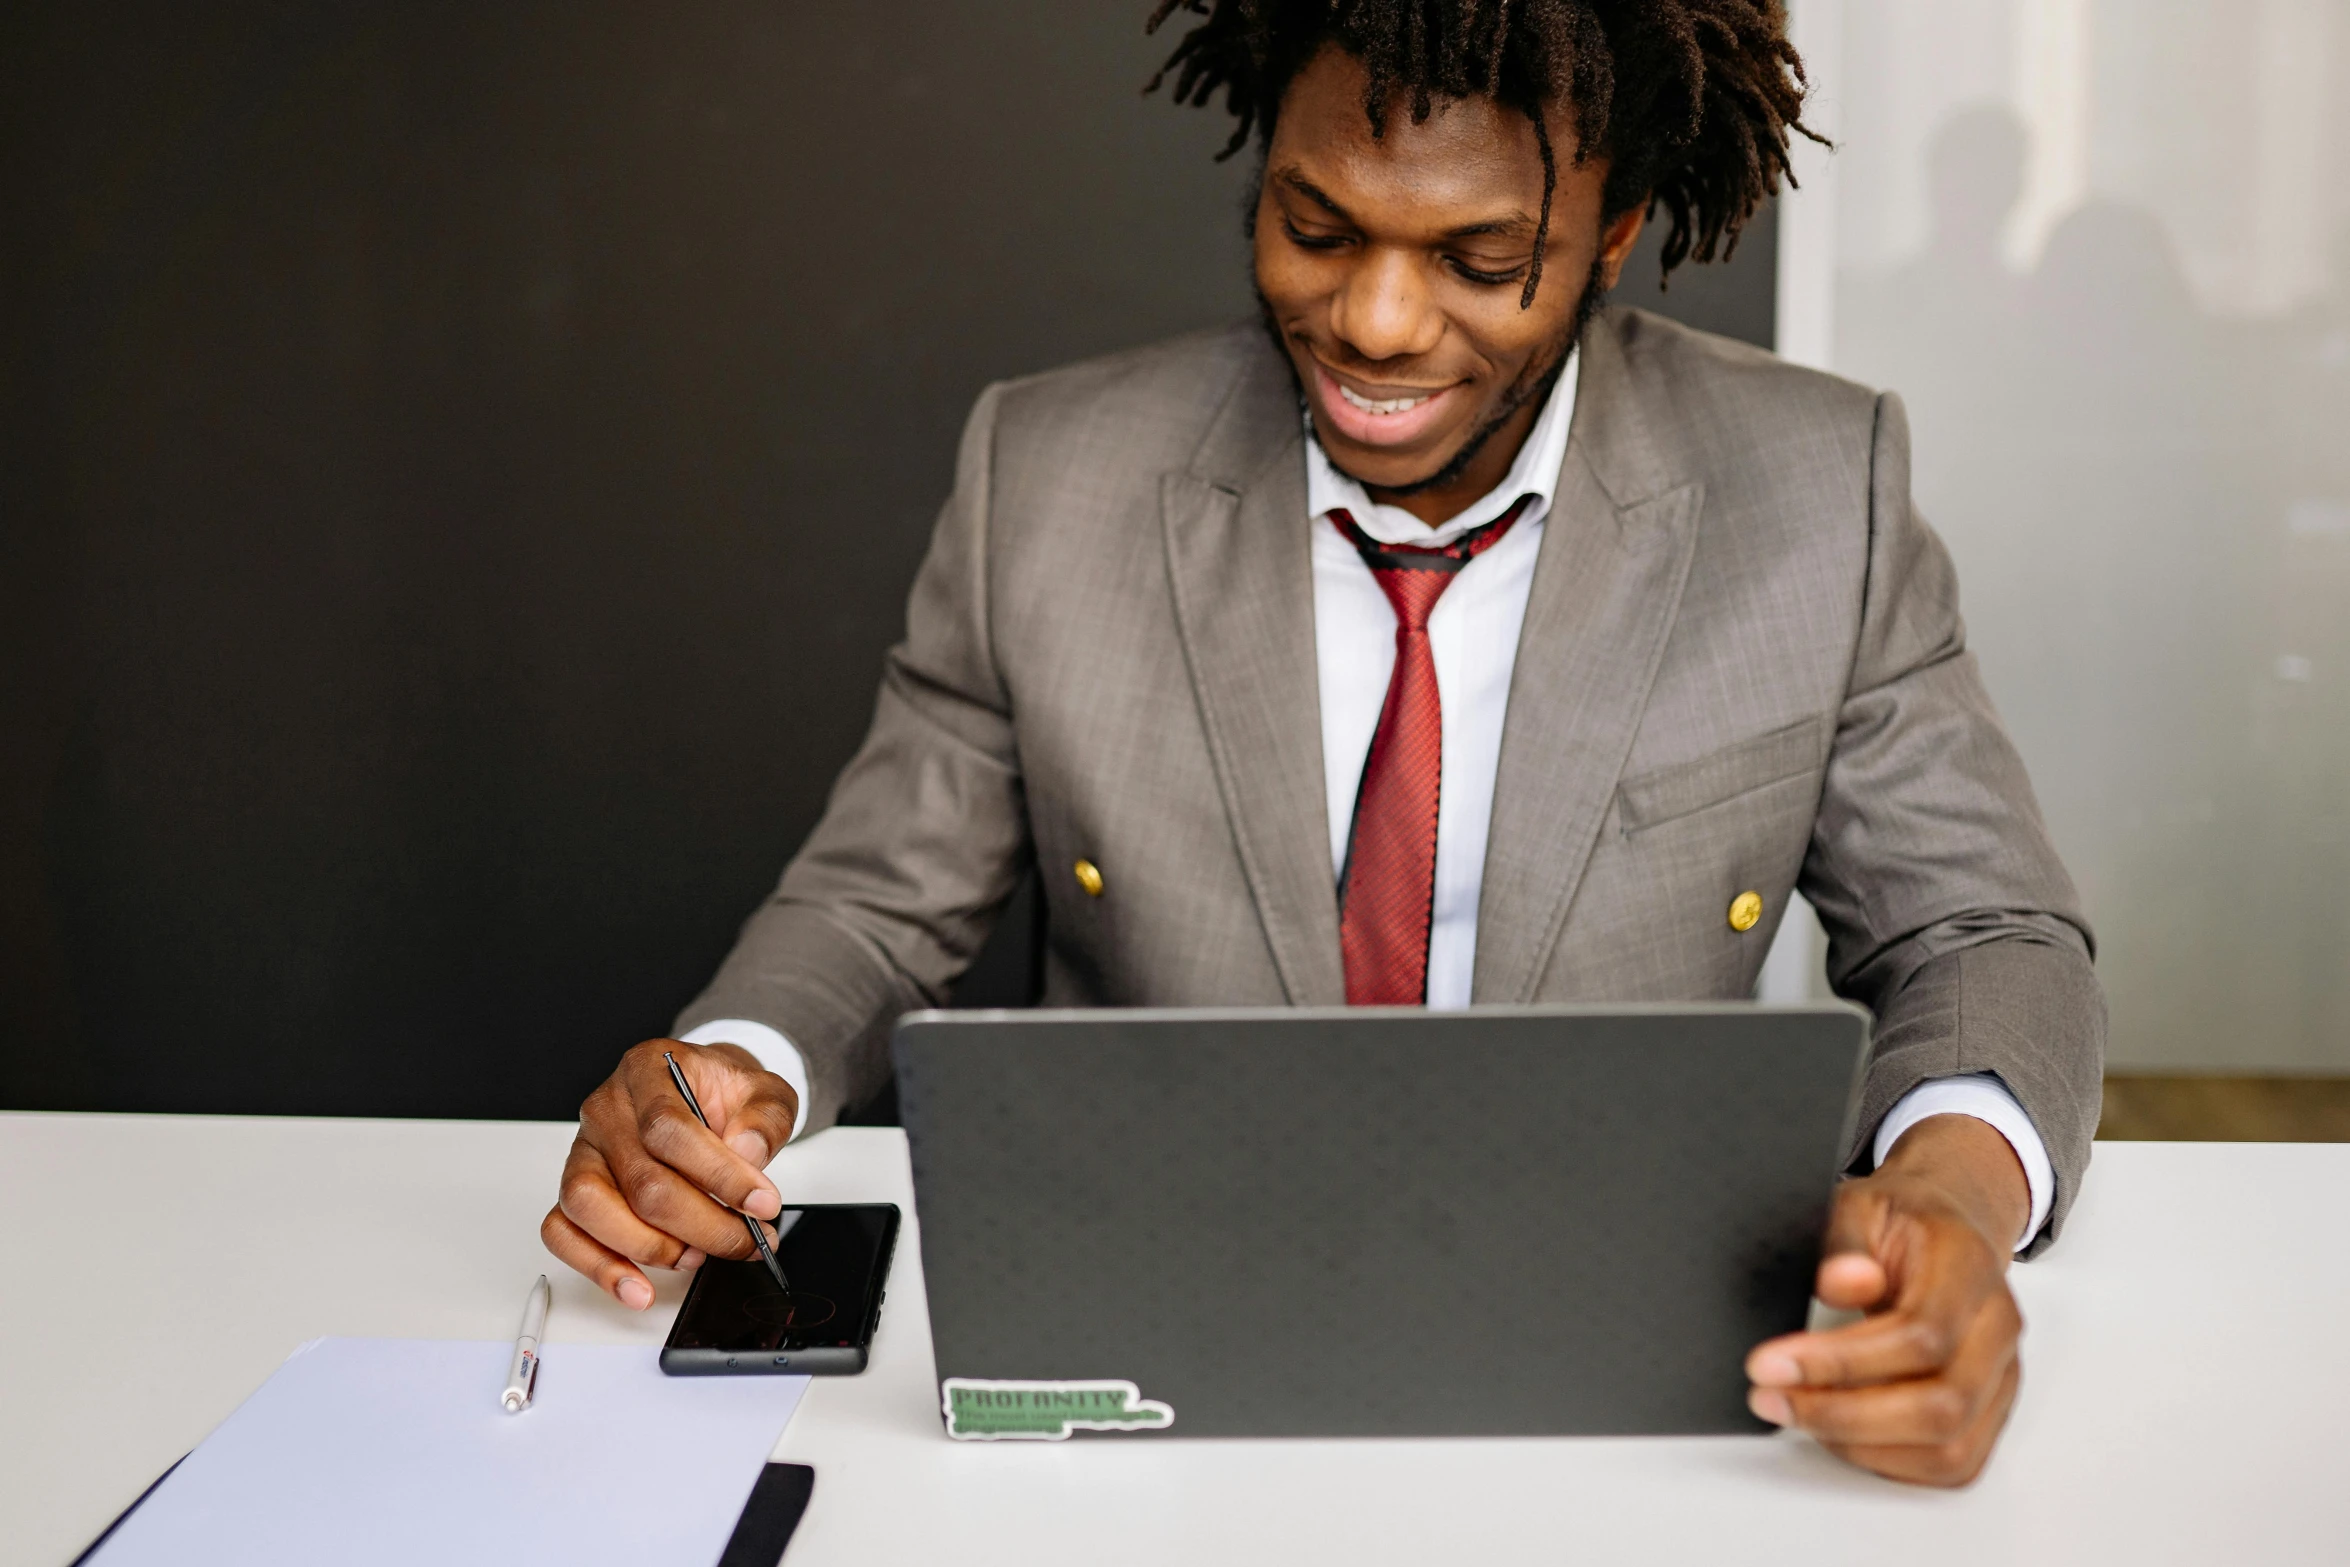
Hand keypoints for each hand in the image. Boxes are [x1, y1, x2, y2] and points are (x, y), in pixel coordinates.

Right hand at [541, 1038, 800, 1309]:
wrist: (704, 1095)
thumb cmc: (725, 1095)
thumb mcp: (764, 1092)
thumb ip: (764, 1120)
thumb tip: (747, 1153)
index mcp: (648, 1070)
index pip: (669, 1127)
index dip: (718, 1173)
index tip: (763, 1204)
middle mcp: (607, 1109)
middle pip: (640, 1180)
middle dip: (702, 1225)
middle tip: (745, 1242)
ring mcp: (584, 1151)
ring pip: (590, 1208)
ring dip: (650, 1247)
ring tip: (696, 1257)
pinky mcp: (574, 1189)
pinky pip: (563, 1231)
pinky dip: (598, 1266)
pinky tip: (638, 1287)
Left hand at [1744, 1114, 2030, 1485]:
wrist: (1948, 1224)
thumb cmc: (1899, 1219)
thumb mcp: (1856, 1205)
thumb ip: (1841, 1242)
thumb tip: (1839, 1285)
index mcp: (1969, 1267)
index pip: (1921, 1335)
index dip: (1842, 1361)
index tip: (1769, 1363)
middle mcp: (1998, 1327)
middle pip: (1941, 1406)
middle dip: (1842, 1414)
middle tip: (1769, 1397)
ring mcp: (2002, 1375)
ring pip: (1949, 1448)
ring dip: (1861, 1445)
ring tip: (1795, 1412)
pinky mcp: (1992, 1410)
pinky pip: (1952, 1463)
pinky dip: (1888, 1462)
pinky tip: (1836, 1433)